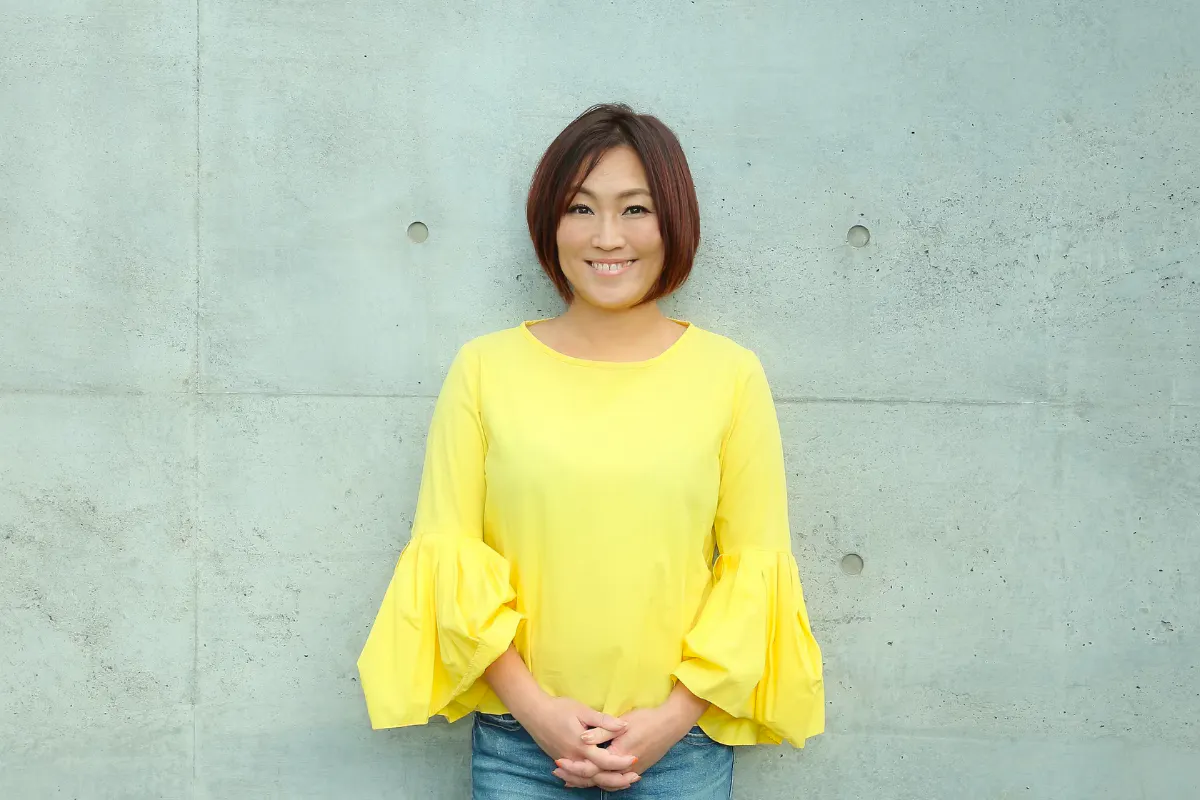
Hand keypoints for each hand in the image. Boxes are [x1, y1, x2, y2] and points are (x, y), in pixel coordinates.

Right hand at [519, 695, 640, 789]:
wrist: (534, 713)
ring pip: (588, 780)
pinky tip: (599, 780)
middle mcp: (574, 758)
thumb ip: (604, 720)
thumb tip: (624, 725)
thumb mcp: (583, 710)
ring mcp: (567, 762)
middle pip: (598, 777)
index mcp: (582, 746)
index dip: (622, 761)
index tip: (635, 758)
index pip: (606, 761)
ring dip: (605, 782)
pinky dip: (590, 781)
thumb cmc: (559, 709)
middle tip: (634, 777)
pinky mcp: (561, 761)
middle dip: (617, 779)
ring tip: (622, 782)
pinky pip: (578, 777)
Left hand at [554, 685, 706, 787]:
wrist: (670, 725)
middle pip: (596, 779)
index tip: (559, 763)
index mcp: (618, 756)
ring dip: (587, 781)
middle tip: (558, 774)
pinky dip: (601, 780)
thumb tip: (582, 738)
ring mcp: (631, 771)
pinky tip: (593, 778)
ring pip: (605, 782)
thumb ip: (601, 731)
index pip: (591, 768)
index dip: (574, 767)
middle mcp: (624, 769)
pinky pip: (614, 781)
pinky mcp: (635, 769)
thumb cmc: (646, 720)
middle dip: (576, 777)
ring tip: (569, 779)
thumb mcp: (623, 723)